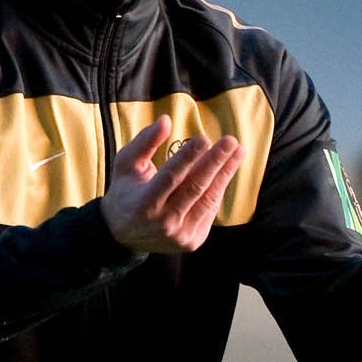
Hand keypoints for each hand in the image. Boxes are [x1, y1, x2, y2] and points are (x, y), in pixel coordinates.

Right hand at [102, 115, 242, 253]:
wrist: (123, 236)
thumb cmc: (125, 192)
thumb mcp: (125, 165)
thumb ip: (145, 142)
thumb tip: (166, 120)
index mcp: (144, 203)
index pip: (171, 177)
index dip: (188, 157)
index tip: (204, 137)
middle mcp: (163, 222)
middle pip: (195, 187)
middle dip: (215, 162)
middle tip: (230, 141)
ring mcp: (180, 234)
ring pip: (208, 199)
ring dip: (225, 173)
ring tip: (238, 151)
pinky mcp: (192, 241)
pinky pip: (210, 210)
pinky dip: (218, 188)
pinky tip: (226, 169)